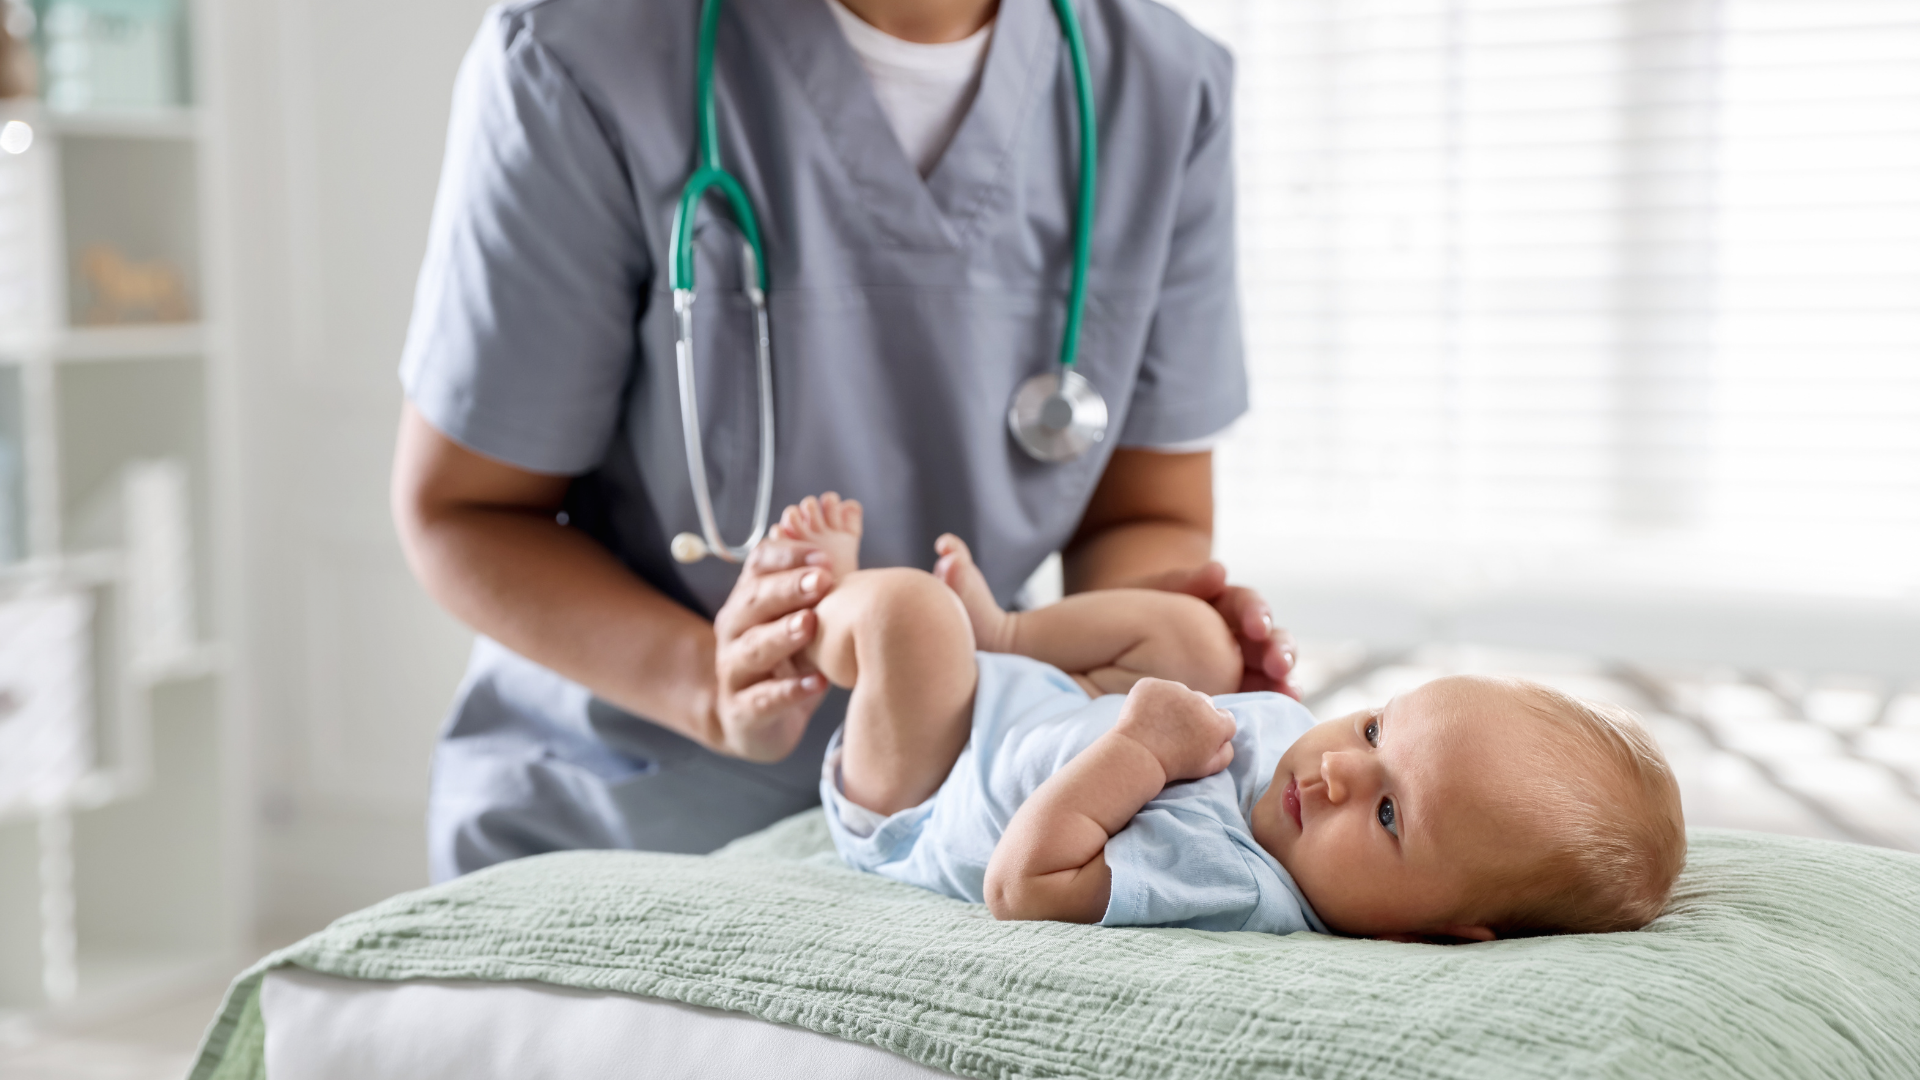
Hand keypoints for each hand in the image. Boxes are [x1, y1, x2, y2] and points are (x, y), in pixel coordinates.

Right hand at [709, 538, 834, 760]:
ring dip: (782, 634)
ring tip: (810, 625)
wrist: (750, 721)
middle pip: (754, 601)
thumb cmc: (787, 661)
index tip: (823, 556)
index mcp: (748, 600)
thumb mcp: (799, 621)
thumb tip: (850, 543)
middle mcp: (734, 630)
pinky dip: (789, 691)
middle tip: (821, 580)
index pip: (759, 565)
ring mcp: (734, 671)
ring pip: (753, 647)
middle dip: (787, 588)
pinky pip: (763, 699)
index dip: (788, 556)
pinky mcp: (741, 711)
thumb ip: (818, 589)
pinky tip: (816, 683)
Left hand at [1112, 678, 1235, 782]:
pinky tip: (1146, 716)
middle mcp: (1198, 700)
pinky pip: (1158, 689)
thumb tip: (1226, 739)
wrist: (1135, 757)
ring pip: (1180, 693)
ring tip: (1160, 726)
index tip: (1198, 738)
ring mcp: (1173, 689)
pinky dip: (1153, 699)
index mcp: (1216, 722)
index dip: (1213, 729)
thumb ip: (1225, 752)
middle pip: (1204, 702)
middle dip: (1195, 715)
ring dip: (1175, 704)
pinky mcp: (1150, 684)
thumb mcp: (1207, 767)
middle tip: (1177, 733)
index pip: (1225, 718)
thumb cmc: (1172, 766)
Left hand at [1130, 562, 1297, 697]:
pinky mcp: (1235, 693)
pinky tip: (1279, 712)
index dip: (1257, 614)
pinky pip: (1257, 699)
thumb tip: (1218, 571)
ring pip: (1272, 671)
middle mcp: (1239, 635)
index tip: (1257, 627)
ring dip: (1285, 680)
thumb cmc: (1138, 612)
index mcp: (1223, 605)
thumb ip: (1182, 582)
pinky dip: (1271, 704)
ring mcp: (1240, 666)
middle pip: (1269, 639)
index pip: (1248, 605)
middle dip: (1278, 650)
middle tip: (1279, 665)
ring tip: (1289, 693)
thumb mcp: (1153, 593)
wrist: (1118, 641)